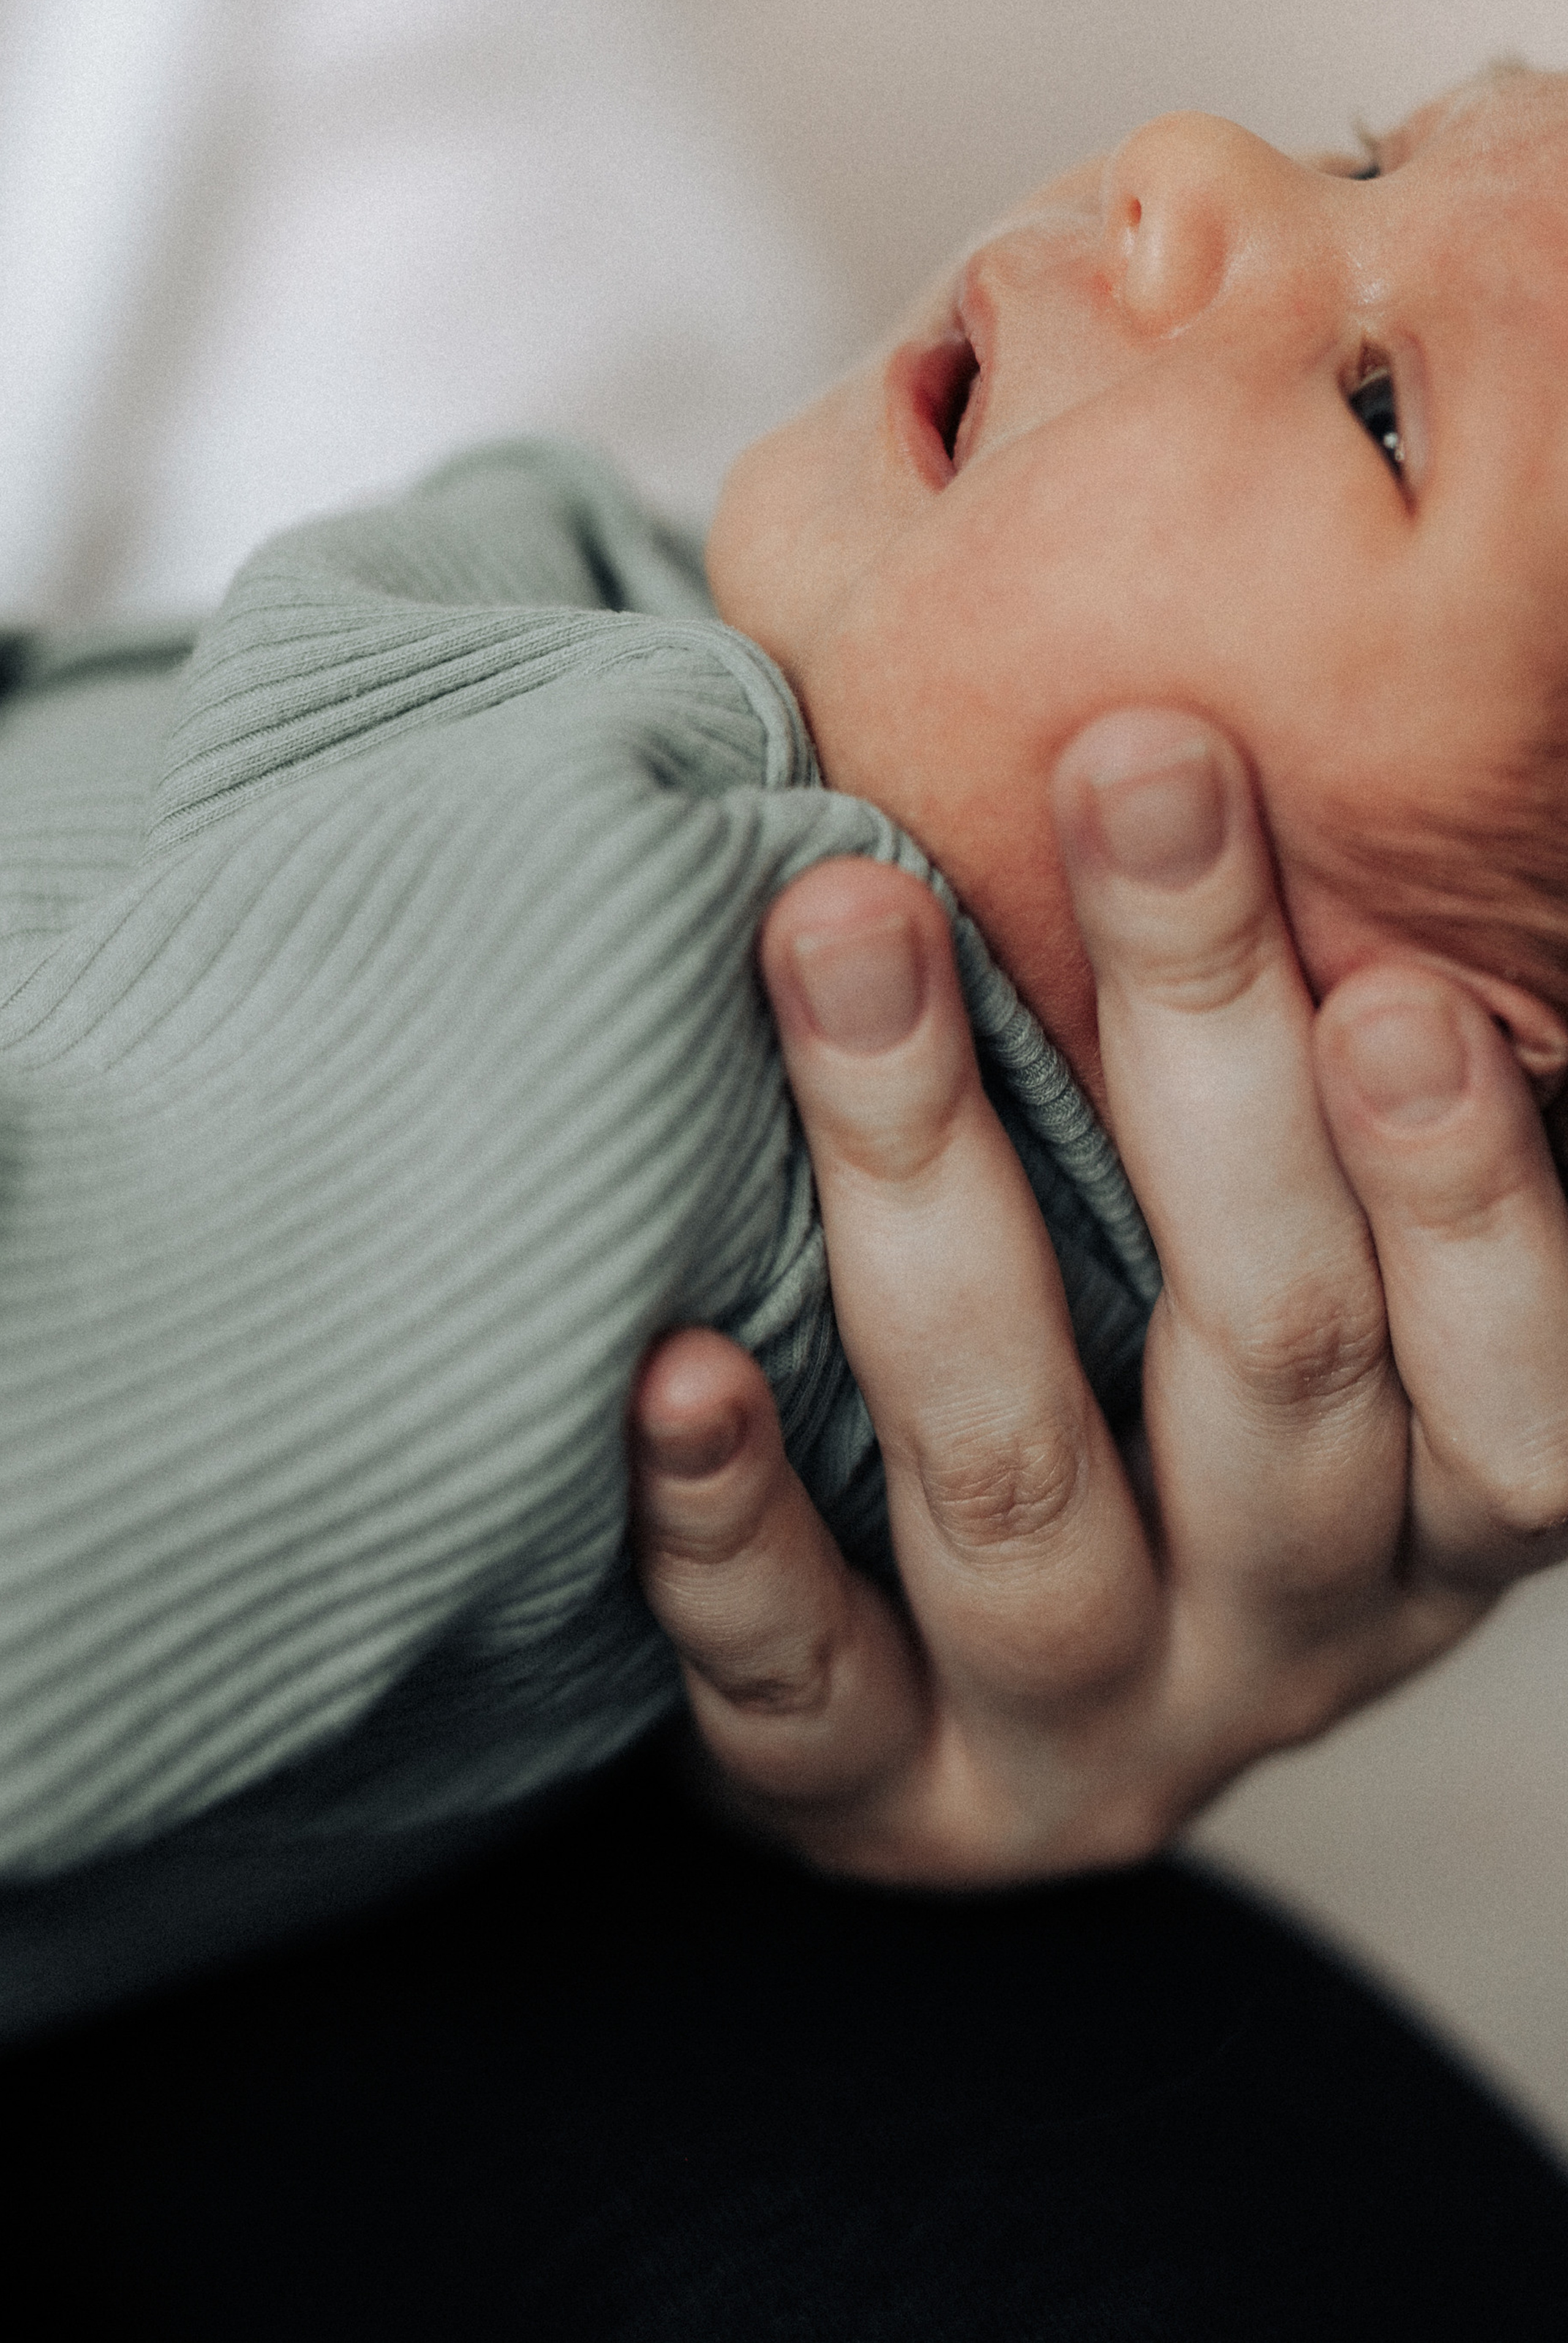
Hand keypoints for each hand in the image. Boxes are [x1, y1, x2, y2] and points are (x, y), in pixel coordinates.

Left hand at [630, 713, 1567, 1883]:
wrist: (943, 1712)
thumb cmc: (1127, 1396)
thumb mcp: (1253, 1282)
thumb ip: (1277, 1109)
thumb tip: (1216, 781)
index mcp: (1426, 1514)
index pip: (1514, 1380)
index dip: (1467, 1183)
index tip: (1390, 967)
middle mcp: (1286, 1639)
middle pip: (1275, 1363)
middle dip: (1204, 1057)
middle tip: (1132, 775)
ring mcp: (1075, 1734)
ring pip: (1022, 1482)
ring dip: (933, 1191)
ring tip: (847, 938)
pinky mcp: (871, 1800)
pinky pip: (799, 1677)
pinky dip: (734, 1518)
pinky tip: (673, 1365)